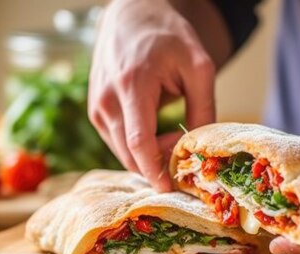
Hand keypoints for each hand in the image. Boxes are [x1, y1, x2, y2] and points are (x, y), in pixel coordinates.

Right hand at [88, 0, 215, 190]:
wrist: (132, 14)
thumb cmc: (168, 36)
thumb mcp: (198, 66)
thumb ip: (203, 108)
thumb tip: (202, 148)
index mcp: (132, 85)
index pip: (138, 141)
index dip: (153, 170)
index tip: (169, 189)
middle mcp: (106, 99)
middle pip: (129, 153)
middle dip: (157, 165)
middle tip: (183, 158)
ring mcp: (96, 107)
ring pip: (121, 151)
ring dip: (147, 157)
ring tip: (172, 139)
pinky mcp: (95, 111)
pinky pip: (116, 142)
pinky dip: (136, 148)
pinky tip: (156, 135)